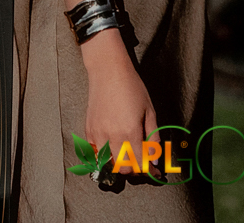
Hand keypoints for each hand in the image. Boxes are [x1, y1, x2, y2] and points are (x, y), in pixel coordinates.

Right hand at [82, 32, 156, 175]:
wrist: (108, 72)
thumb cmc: (131, 88)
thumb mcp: (150, 112)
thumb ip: (152, 137)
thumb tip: (154, 157)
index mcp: (130, 131)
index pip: (140, 162)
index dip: (150, 170)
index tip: (155, 172)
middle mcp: (112, 135)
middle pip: (123, 167)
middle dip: (135, 169)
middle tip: (142, 162)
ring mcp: (98, 132)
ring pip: (108, 162)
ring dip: (119, 164)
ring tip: (128, 156)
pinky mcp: (89, 128)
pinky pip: (95, 151)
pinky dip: (104, 155)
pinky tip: (112, 148)